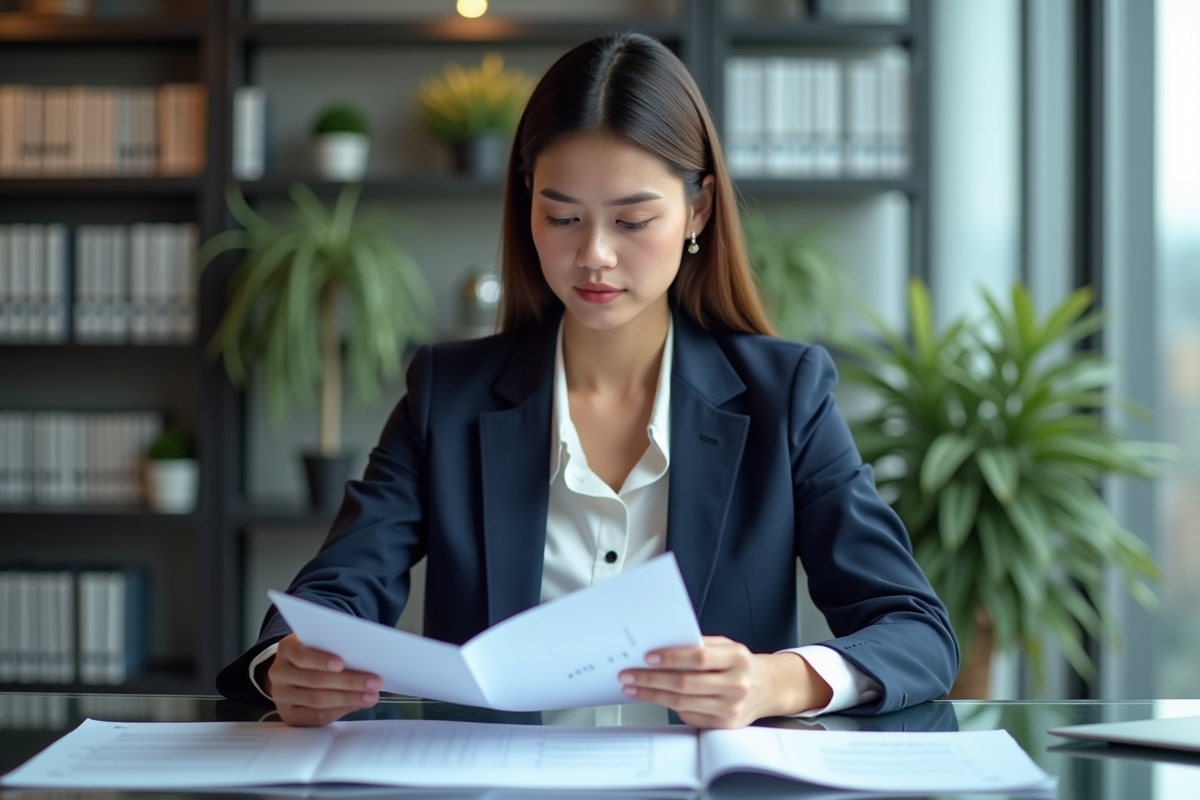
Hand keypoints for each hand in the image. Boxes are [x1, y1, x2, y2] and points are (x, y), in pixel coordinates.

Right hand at [264, 633, 381, 725]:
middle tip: (374, 682)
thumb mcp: (320, 645)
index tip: (341, 663)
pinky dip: (339, 710)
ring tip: (371, 696)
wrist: (293, 672)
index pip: (301, 654)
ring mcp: (281, 695)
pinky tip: (356, 705)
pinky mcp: (288, 714)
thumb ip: (336, 648)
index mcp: (287, 649)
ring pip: (317, 700)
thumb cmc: (315, 654)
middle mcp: (279, 672)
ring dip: (348, 698)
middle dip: (348, 682)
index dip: (320, 660)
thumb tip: (367, 660)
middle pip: (314, 680)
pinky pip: (315, 716)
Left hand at [617, 635, 832, 727]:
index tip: (648, 657)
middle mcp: (736, 684)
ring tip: (633, 687)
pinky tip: (654, 698)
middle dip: (651, 679)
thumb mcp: (727, 646)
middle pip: (685, 683)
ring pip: (682, 702)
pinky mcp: (724, 724)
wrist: (767, 688)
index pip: (699, 658)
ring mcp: (730, 708)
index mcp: (737, 659)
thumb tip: (663, 646)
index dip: (671, 658)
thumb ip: (700, 645)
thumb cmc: (741, 664)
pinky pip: (689, 715)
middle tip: (629, 675)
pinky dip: (668, 706)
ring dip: (652, 695)